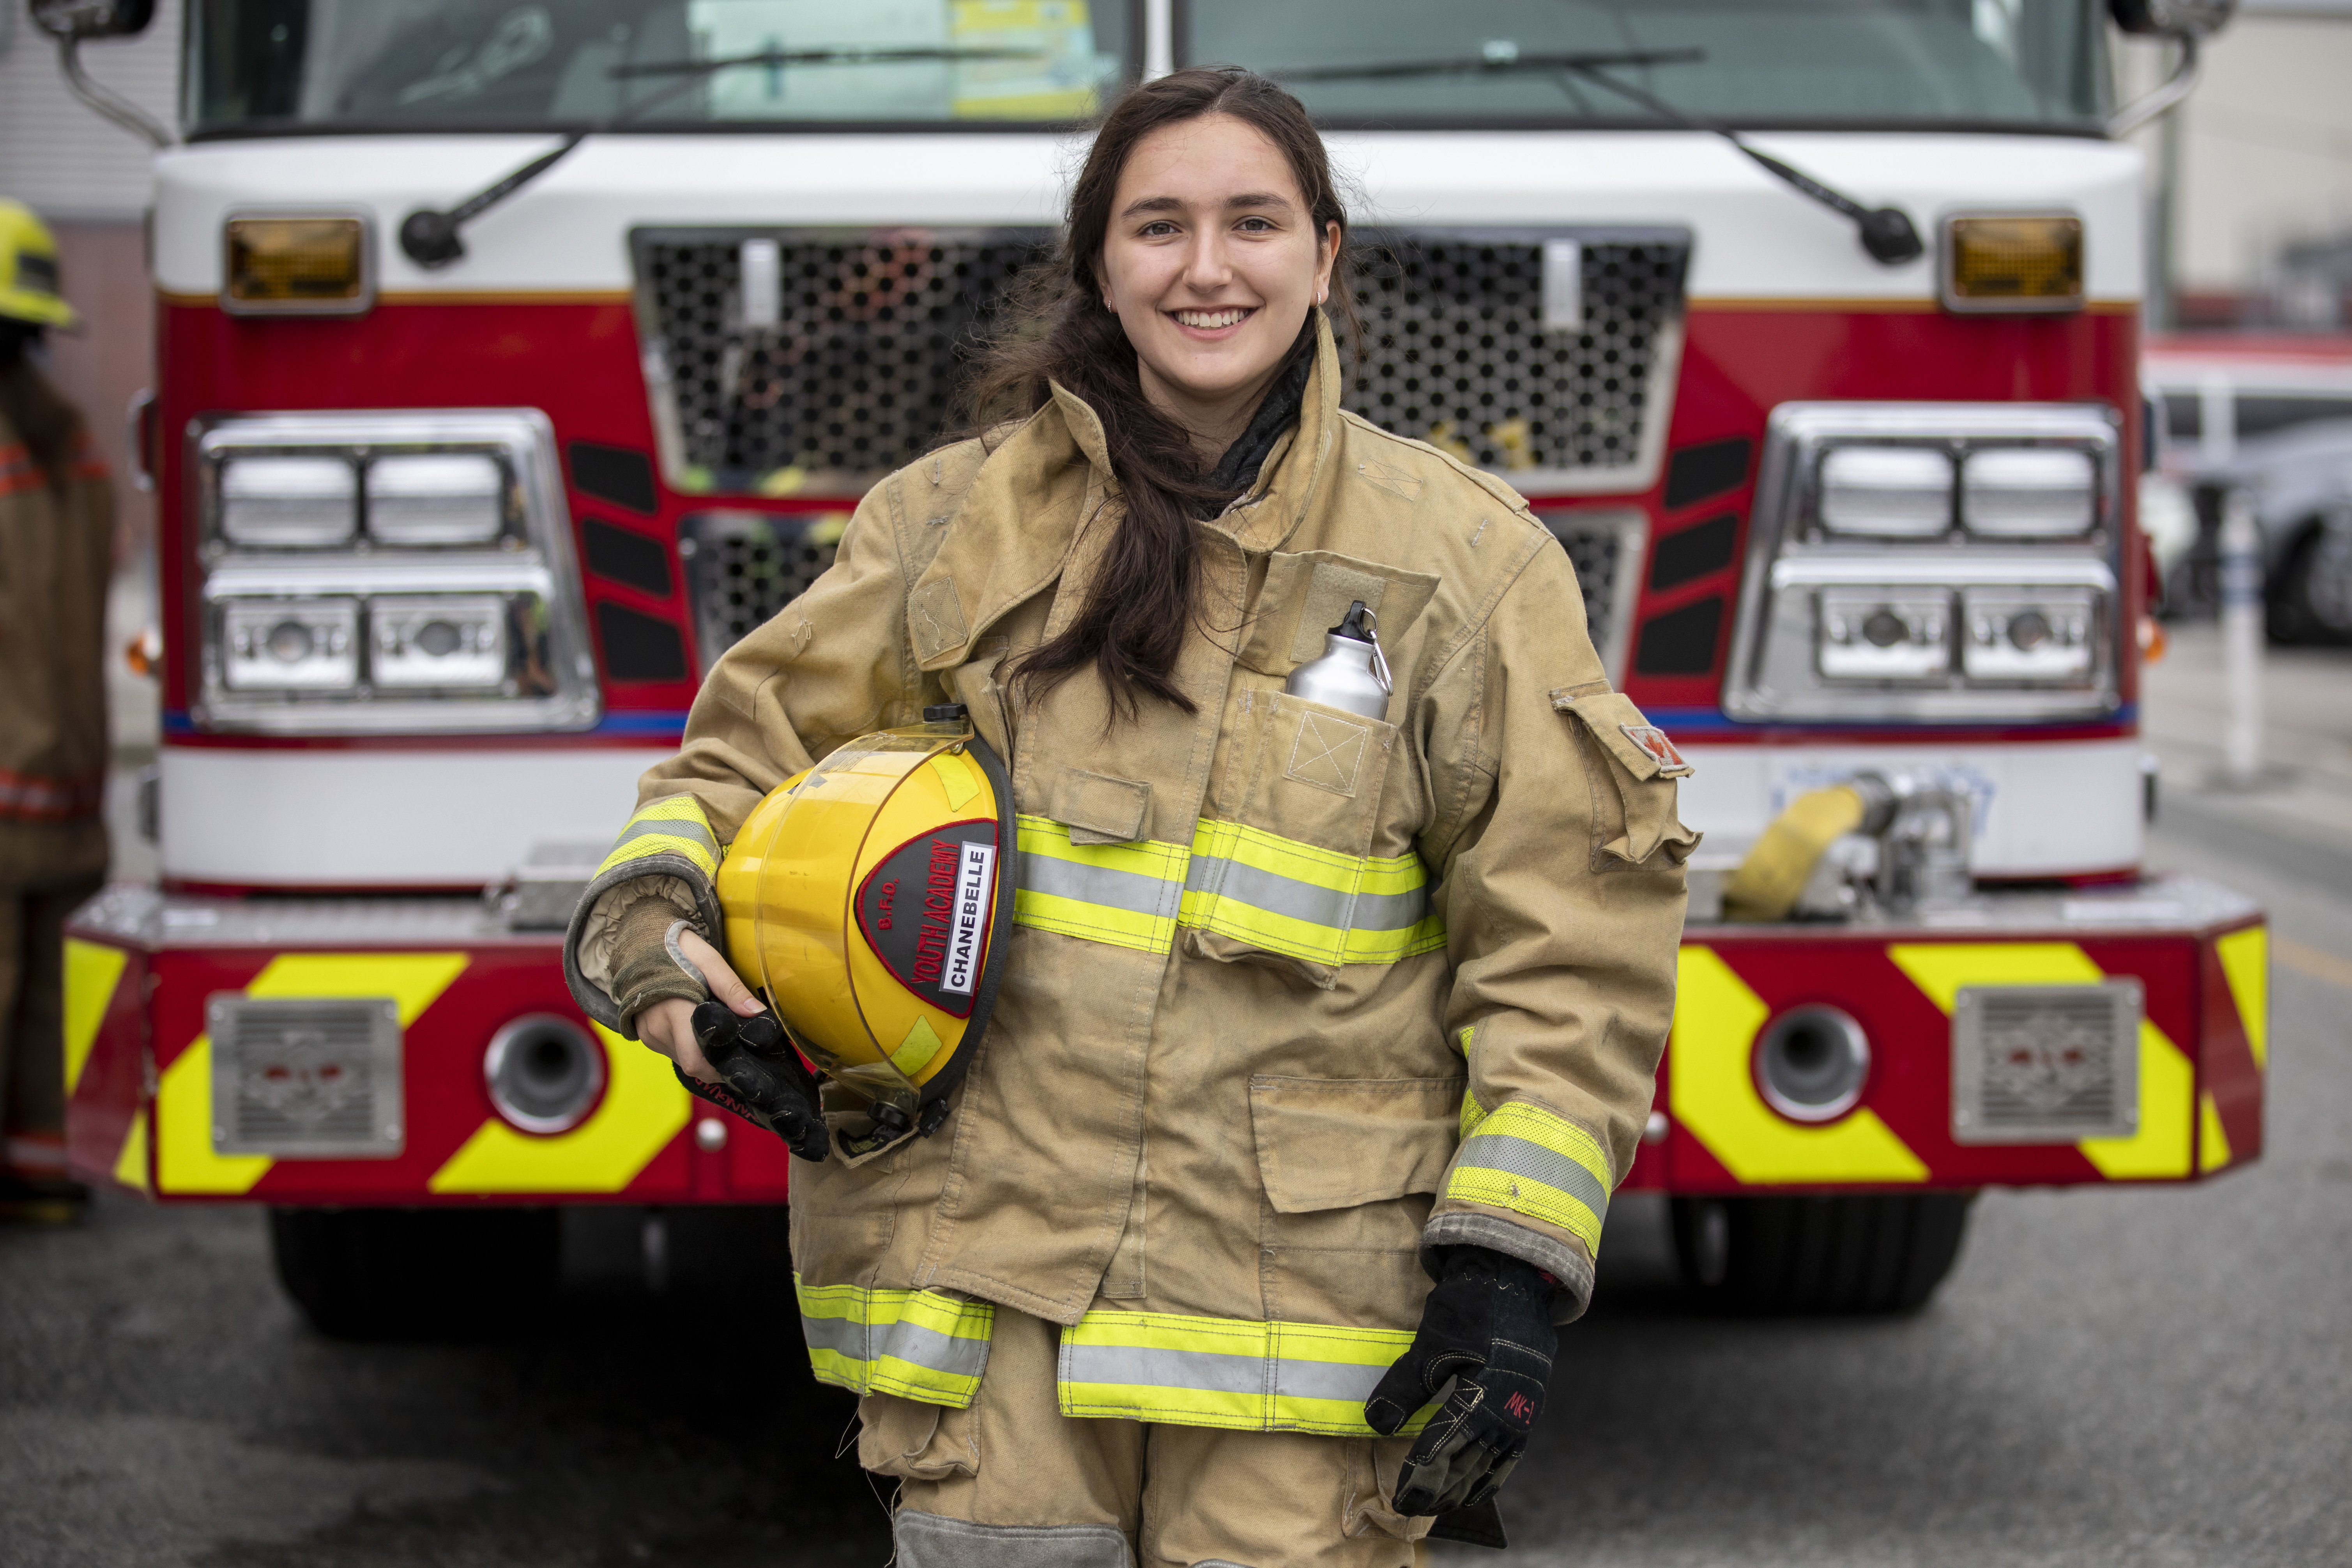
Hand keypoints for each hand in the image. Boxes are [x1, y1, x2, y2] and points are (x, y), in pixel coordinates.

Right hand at [639, 926, 759, 1081]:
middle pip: (691, 1065)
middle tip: (734, 1048)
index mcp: (674, 1011)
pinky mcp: (645, 1035)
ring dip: (702, 1055)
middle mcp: (657, 1029)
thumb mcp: (710, 962)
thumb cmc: (678, 950)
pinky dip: (688, 1047)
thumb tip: (757, 1013)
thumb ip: (732, 990)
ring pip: (682, 1060)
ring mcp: (648, 1034)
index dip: (719, 1066)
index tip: (739, 1059)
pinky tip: (698, 1030)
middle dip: (715, 1063)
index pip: (696, 1059)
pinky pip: (671, 1051)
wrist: (641, 942)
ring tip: (716, 1034)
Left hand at [1364, 1246, 1556, 1516]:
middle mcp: (1510, 1411)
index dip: (1422, 1475)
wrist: (1515, 1278)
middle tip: (1409, 1508)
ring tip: (1438, 1505)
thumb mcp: (1433, 1342)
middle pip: (1470, 1464)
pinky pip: (1510, 1454)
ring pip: (1491, 1464)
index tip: (1400, 1496)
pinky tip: (1478, 1487)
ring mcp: (1523, 1412)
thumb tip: (1377, 1422)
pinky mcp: (1528, 1407)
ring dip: (1463, 1487)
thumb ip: (1405, 1385)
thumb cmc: (1472, 1306)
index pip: (1446, 1448)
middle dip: (1438, 1489)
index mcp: (1485, 1396)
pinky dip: (1492, 1474)